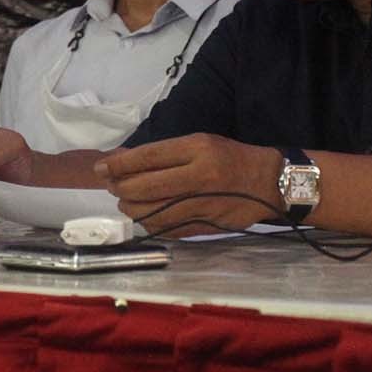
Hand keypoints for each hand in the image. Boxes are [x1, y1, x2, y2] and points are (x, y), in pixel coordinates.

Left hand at [95, 133, 282, 235]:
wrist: (270, 182)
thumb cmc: (229, 158)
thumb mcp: (200, 143)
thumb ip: (166, 153)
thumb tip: (125, 161)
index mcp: (196, 148)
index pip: (147, 156)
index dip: (119, 164)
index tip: (101, 169)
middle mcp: (199, 174)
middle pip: (145, 187)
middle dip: (121, 189)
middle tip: (114, 188)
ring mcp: (203, 202)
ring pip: (154, 212)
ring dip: (133, 210)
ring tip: (128, 205)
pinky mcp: (207, 225)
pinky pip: (170, 229)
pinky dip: (152, 225)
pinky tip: (148, 218)